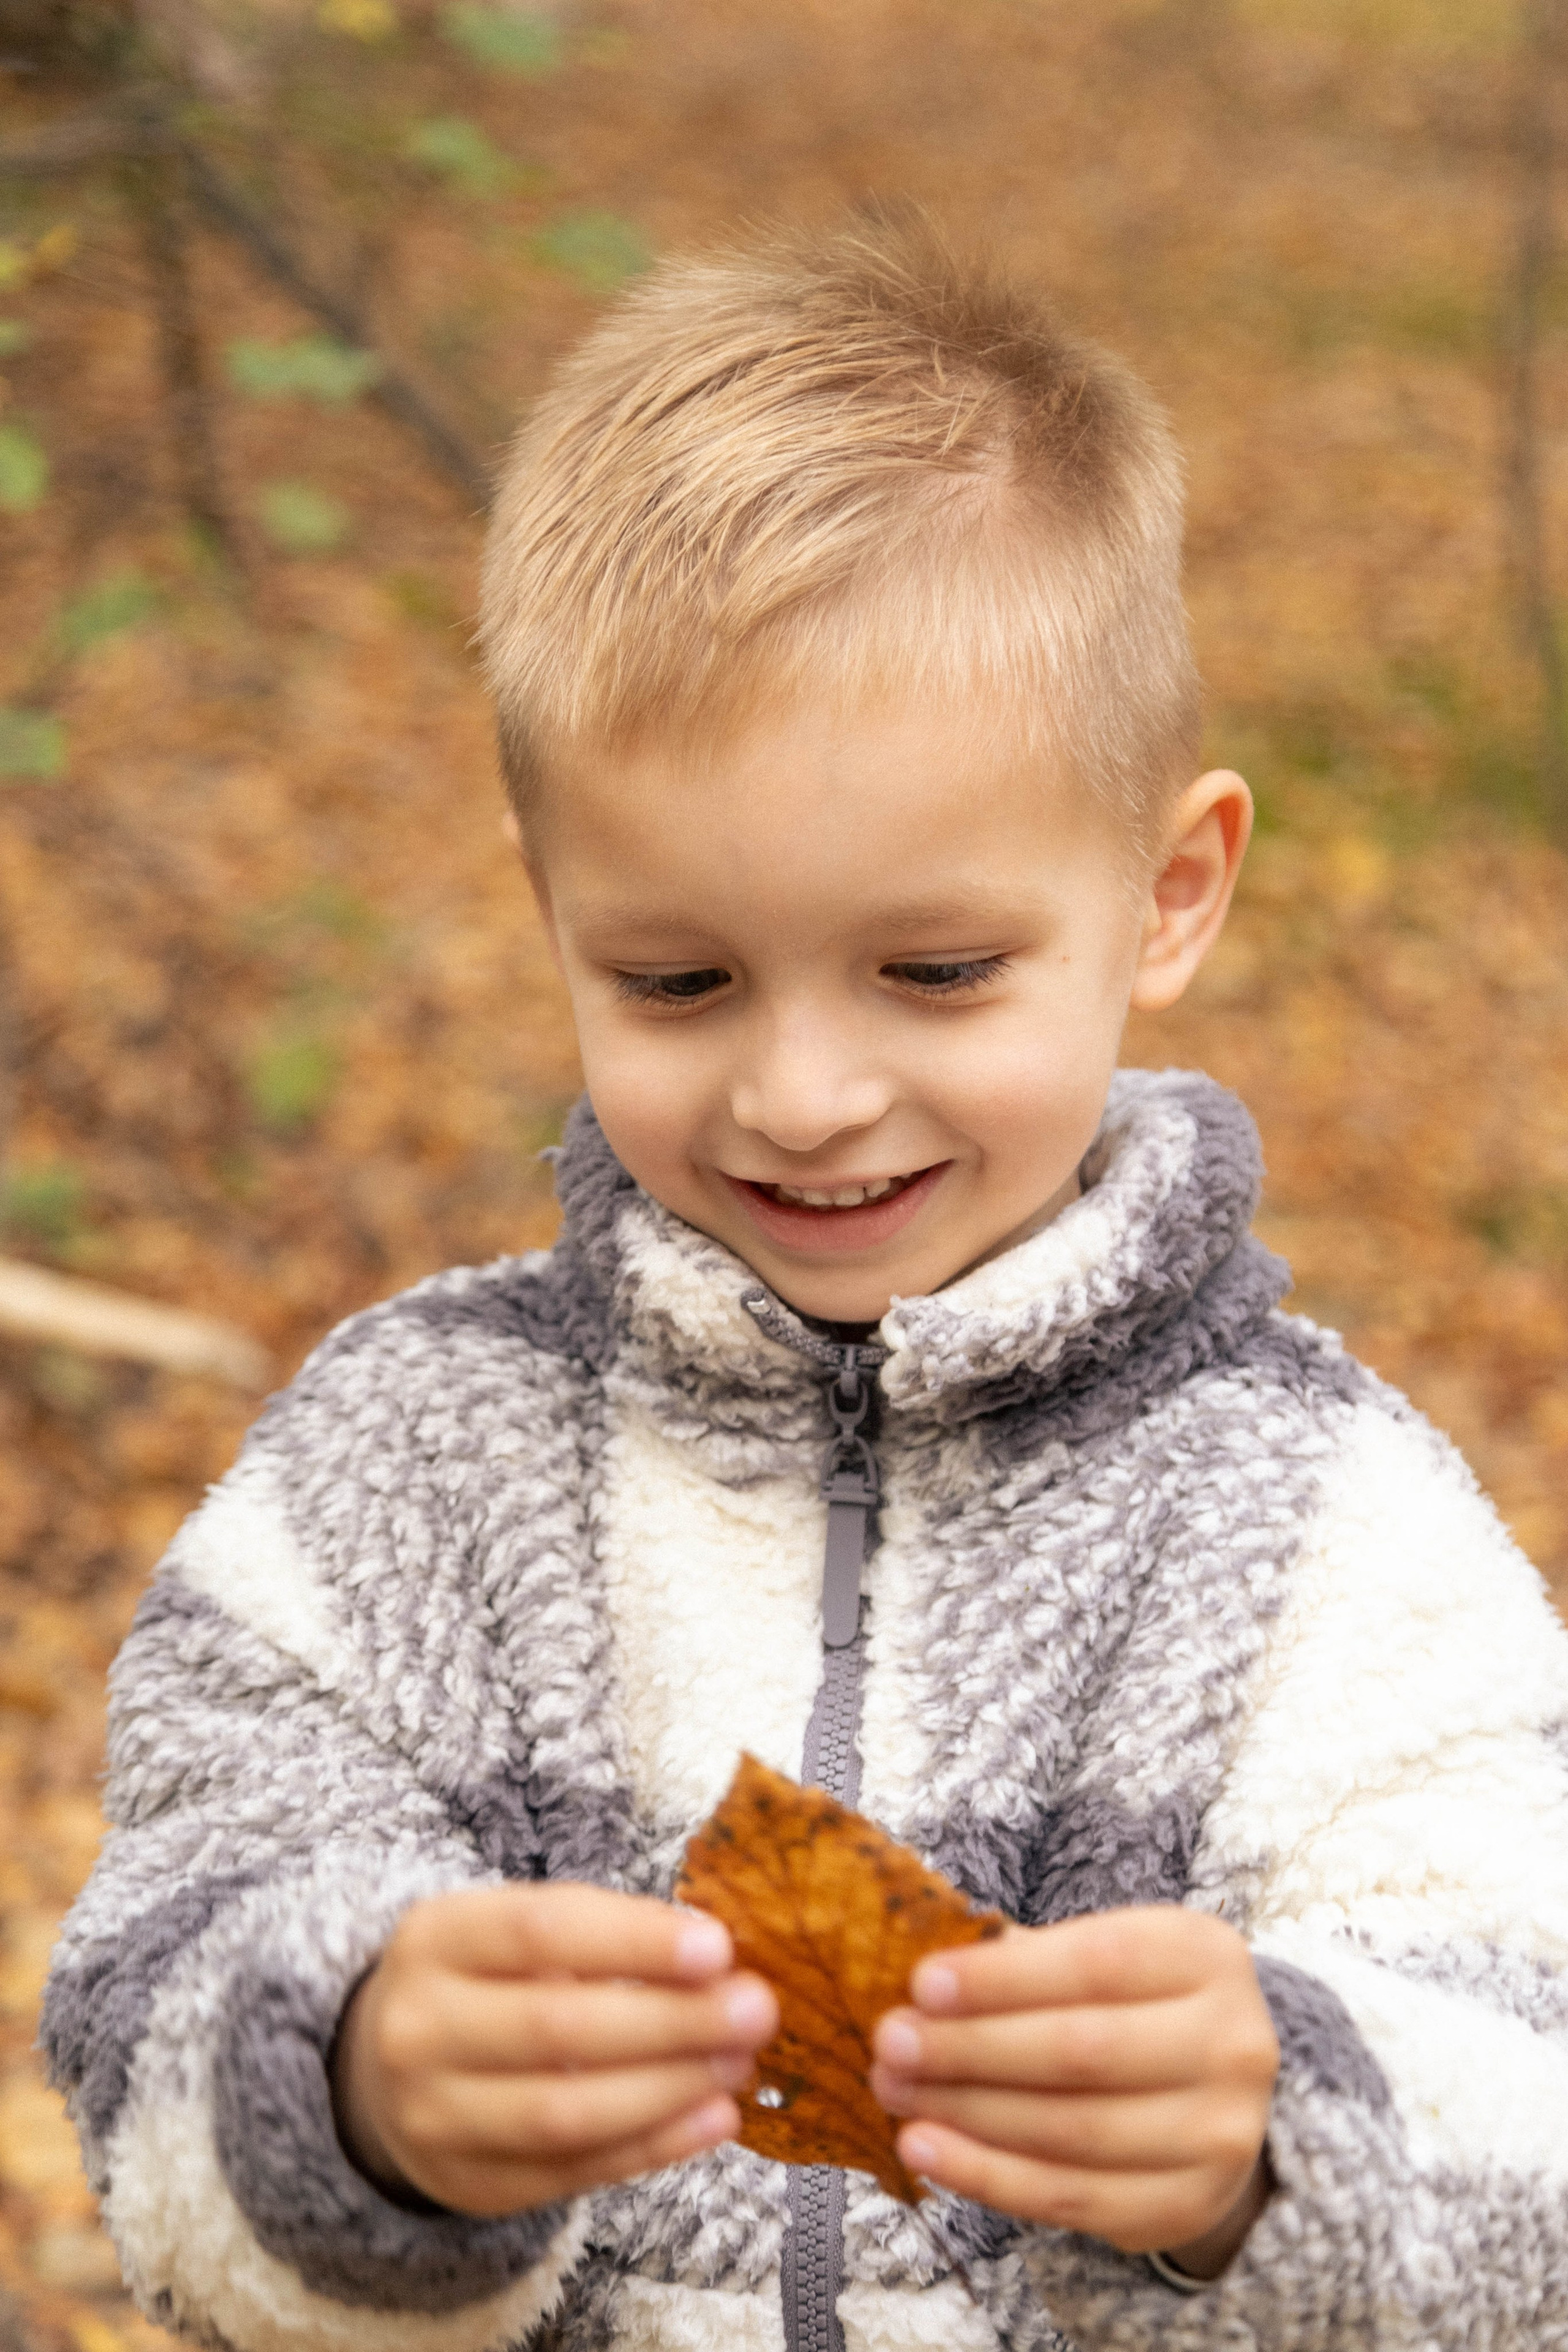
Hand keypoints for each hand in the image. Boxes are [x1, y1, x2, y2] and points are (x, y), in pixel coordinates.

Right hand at [331, 1883, 777, 2216]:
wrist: (383, 2065)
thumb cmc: (486, 1978)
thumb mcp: (514, 1930)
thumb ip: (601, 1935)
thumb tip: (717, 1960)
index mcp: (435, 1939)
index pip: (542, 1930)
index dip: (634, 1941)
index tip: (718, 1947)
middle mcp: (420, 2028)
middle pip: (559, 2027)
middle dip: (672, 2021)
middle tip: (755, 2010)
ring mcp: (434, 2116)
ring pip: (565, 2112)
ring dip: (669, 2089)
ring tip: (738, 2064)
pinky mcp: (466, 2184)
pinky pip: (570, 2174)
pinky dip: (652, 2147)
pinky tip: (711, 2118)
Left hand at [869, 1907, 1276, 2275]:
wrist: (1210, 2097)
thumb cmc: (1131, 2006)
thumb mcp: (1104, 1955)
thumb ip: (1026, 1962)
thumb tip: (921, 1984)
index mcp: (1206, 1956)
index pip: (1098, 1963)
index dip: (1003, 1978)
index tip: (921, 1984)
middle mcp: (1232, 2044)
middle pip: (1082, 2051)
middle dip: (971, 2048)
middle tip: (890, 2042)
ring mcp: (1218, 2135)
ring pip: (1070, 2129)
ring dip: (966, 2113)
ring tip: (894, 2092)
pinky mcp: (1183, 2204)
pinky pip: (1069, 2196)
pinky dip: (986, 2176)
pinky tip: (926, 2149)